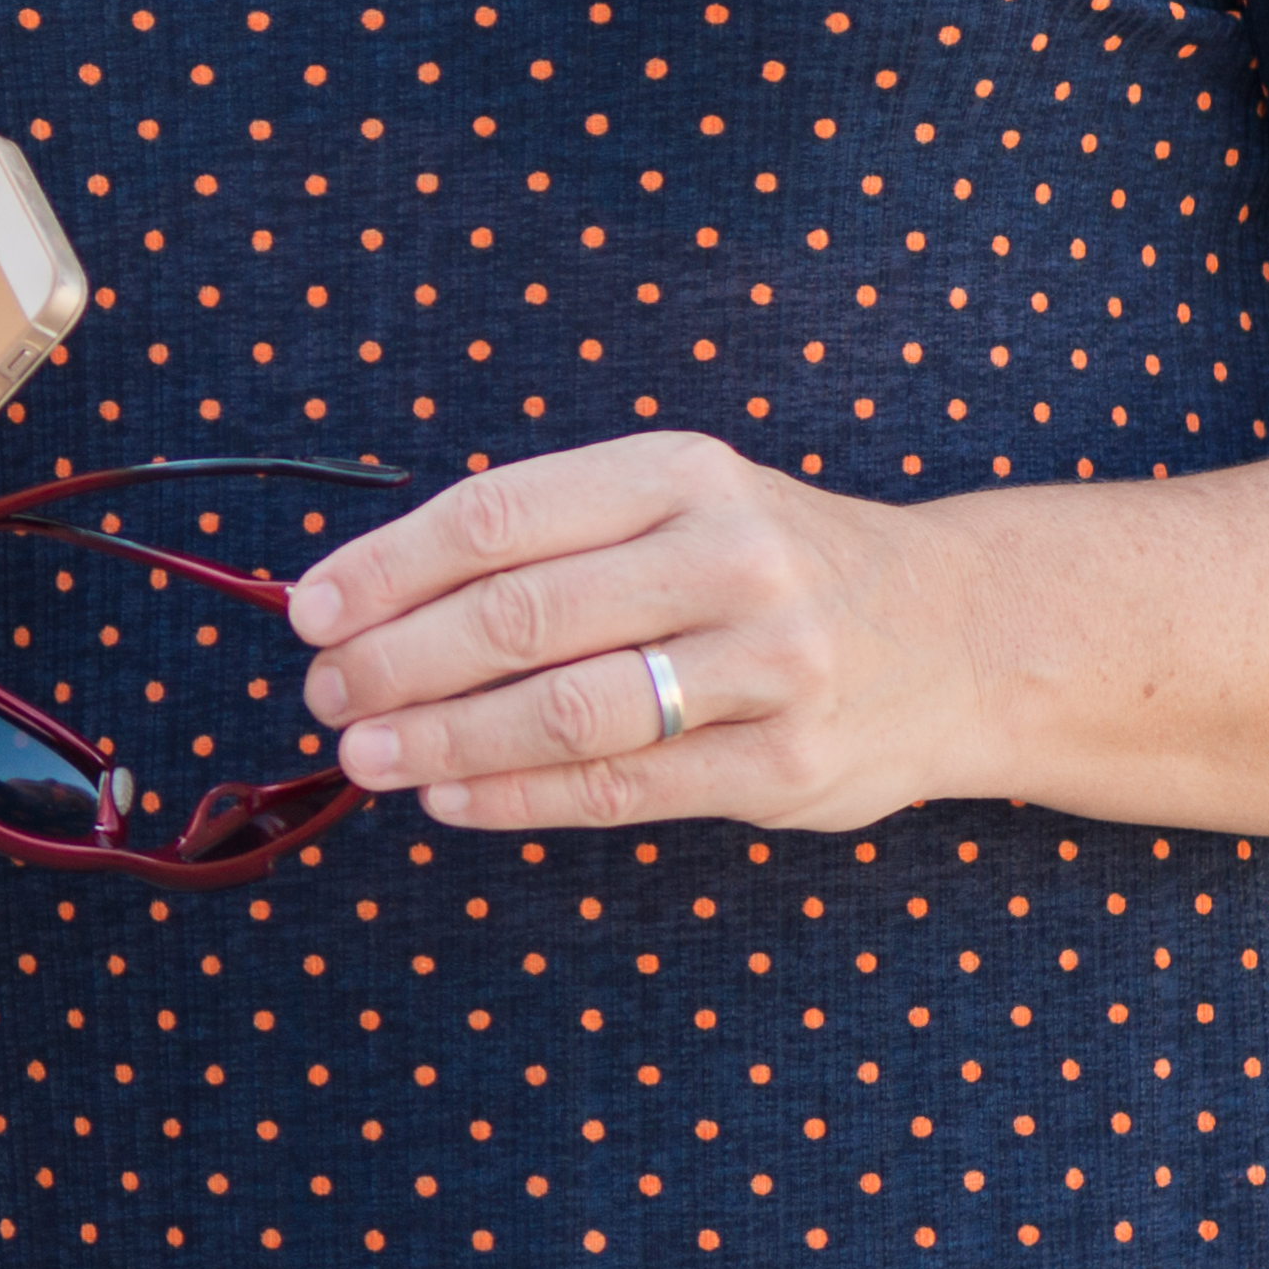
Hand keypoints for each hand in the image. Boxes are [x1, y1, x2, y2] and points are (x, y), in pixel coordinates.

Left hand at [281, 431, 979, 831]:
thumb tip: (376, 597)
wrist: (959, 633)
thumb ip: (556, 538)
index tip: (310, 611)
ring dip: (443, 737)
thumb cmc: (774, 565)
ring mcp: (767, 665)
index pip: (498, 516)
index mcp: (681, 473)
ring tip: (369, 753)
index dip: (386, 568)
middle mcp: (729, 556)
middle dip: (397, 661)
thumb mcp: (683, 503)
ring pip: (565, 709)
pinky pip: (621, 787)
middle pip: (519, 616)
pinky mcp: (786, 765)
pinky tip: (451, 796)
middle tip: (326, 694)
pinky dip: (517, 795)